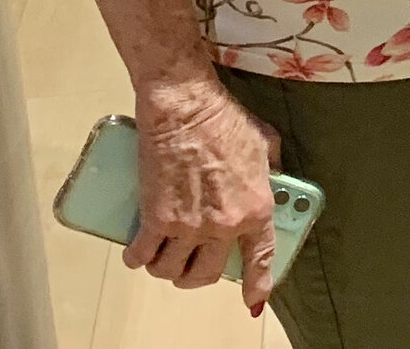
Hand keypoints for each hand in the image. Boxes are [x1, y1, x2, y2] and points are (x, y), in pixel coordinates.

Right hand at [128, 74, 282, 311]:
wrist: (186, 107)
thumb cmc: (226, 119)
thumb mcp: (265, 144)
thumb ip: (270, 172)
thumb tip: (271, 183)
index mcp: (256, 208)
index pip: (260, 259)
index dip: (258, 285)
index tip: (254, 302)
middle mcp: (224, 225)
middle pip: (206, 275)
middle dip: (198, 275)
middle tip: (192, 262)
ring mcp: (189, 226)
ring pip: (172, 272)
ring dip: (167, 268)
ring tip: (165, 254)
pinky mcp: (156, 219)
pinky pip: (143, 256)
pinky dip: (138, 258)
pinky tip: (140, 250)